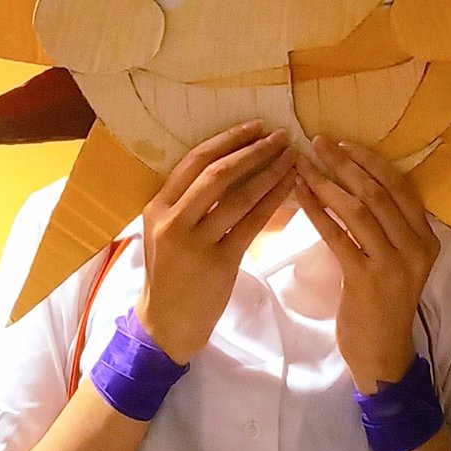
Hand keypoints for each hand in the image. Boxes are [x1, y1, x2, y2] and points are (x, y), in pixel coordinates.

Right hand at [134, 121, 295, 364]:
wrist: (166, 323)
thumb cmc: (171, 270)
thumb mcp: (165, 229)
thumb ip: (187, 199)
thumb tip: (230, 160)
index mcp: (157, 206)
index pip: (194, 160)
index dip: (227, 140)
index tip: (255, 126)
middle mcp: (172, 221)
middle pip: (217, 174)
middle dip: (253, 151)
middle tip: (280, 136)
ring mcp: (194, 244)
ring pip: (238, 198)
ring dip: (269, 174)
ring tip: (292, 158)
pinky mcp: (218, 264)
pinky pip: (251, 225)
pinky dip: (272, 202)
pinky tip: (290, 189)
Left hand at [295, 137, 439, 393]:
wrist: (383, 354)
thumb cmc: (384, 302)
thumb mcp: (398, 260)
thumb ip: (388, 226)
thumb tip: (354, 180)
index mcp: (426, 238)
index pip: (400, 186)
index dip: (370, 161)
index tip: (343, 143)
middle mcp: (416, 248)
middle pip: (378, 193)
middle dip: (345, 163)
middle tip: (316, 142)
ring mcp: (393, 265)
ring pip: (357, 211)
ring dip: (326, 183)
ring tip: (301, 165)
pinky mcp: (366, 281)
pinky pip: (338, 236)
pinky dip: (316, 211)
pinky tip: (298, 196)